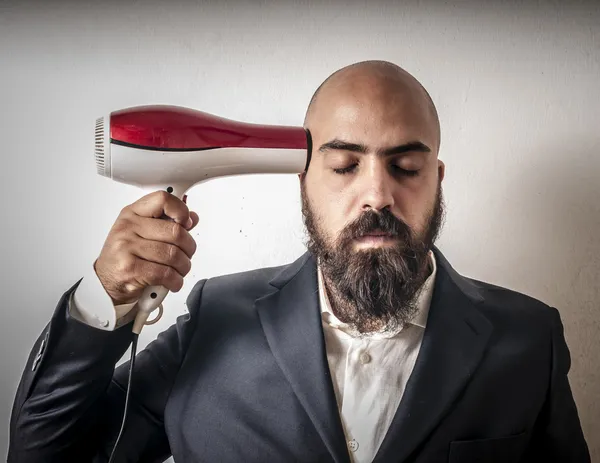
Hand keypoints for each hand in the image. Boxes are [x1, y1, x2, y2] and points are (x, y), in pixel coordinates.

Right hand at [94, 191, 199, 307]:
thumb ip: (168, 224)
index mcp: (132, 213)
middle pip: (175, 232)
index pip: (162, 200)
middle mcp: (128, 227)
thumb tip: (192, 218)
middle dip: (189, 248)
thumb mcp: (143, 233)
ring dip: (184, 267)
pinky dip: (176, 280)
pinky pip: (166, 273)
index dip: (181, 211)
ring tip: (179, 270)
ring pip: (174, 255)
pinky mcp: (130, 269)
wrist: (107, 282)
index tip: (186, 224)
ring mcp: (127, 247)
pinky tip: (173, 281)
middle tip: (186, 255)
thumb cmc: (127, 256)